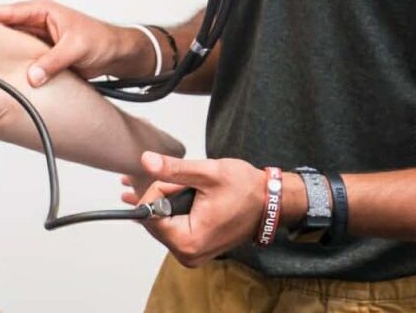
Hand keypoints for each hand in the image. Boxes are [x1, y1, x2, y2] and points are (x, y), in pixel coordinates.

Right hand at [0, 0, 152, 86]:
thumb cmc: (101, 40)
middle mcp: (33, 21)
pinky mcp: (37, 54)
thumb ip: (52, 62)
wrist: (116, 54)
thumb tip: (32, 77)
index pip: (4, 12)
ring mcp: (33, 38)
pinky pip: (17, 58)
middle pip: (0, 28)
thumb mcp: (76, 48)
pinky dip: (7, 65)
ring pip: (6, 45)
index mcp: (39, 10)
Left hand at [123, 152, 265, 267]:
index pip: (148, 214)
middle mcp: (187, 254)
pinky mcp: (194, 248)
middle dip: (165, 197)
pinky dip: (173, 211)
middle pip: (153, 220)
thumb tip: (146, 161)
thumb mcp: (208, 173)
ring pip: (161, 222)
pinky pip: (171, 227)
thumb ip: (174, 169)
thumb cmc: (245, 190)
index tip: (180, 182)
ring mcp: (190, 253)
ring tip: (194, 193)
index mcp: (188, 241)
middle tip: (190, 186)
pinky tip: (183, 199)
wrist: (269, 202)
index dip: (159, 190)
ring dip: (170, 203)